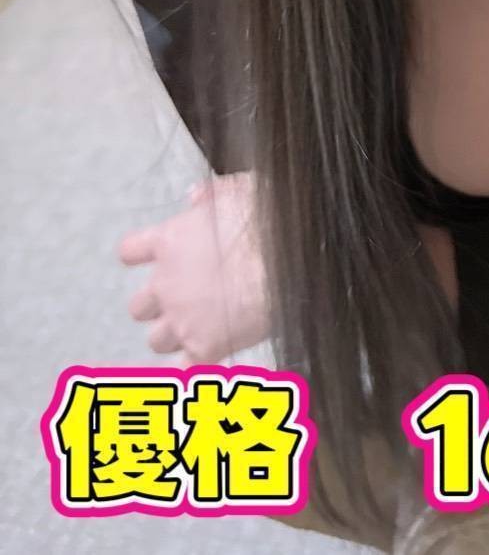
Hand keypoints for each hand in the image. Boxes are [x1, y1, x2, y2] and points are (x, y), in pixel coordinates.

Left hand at [118, 171, 269, 363]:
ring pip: (156, 340)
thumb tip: (196, 196)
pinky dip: (194, 366)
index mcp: (170, 241)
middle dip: (158, 304)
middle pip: (139, 305)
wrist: (287, 261)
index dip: (141, 254)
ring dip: (174, 335)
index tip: (155, 255)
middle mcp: (166, 283)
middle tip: (185, 298)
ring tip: (203, 328)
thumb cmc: (269, 222)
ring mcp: (182, 320)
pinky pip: (184, 369)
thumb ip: (214, 194)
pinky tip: (210, 359)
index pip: (130, 251)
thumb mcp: (243, 189)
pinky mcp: (204, 348)